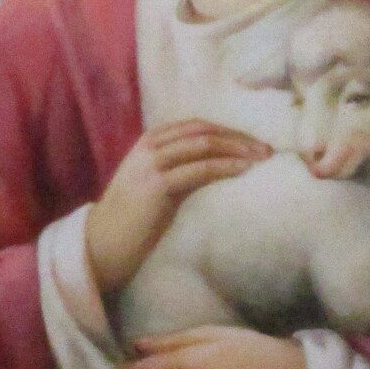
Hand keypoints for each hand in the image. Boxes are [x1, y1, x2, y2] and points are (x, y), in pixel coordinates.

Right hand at [85, 120, 269, 295]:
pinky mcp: (158, 185)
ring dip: (238, 149)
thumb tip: (221, 164)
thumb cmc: (134, 217)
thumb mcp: (159, 183)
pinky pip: (201, 169)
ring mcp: (153, 164)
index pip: (197, 125)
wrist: (103, 242)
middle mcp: (151, 147)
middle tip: (266, 149)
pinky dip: (226, 166)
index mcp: (150, 141)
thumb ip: (182, 167)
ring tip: (261, 158)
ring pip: (204, 145)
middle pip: (204, 131)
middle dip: (238, 137)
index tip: (253, 141)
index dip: (228, 131)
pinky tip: (243, 170)